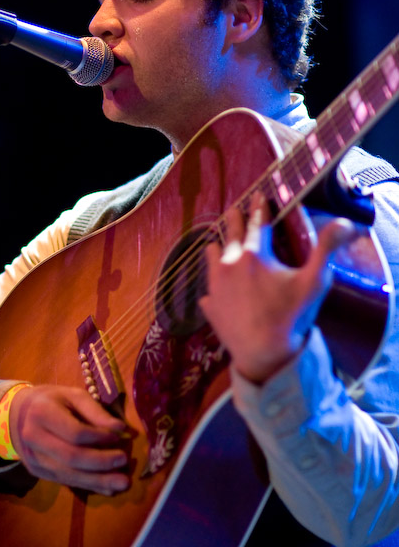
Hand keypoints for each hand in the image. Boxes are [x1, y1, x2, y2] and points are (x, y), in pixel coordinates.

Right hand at [9, 384, 129, 494]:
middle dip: (101, 462)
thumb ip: (94, 410)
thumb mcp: (72, 395)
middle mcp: (34, 438)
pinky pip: (65, 481)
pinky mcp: (37, 472)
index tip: (119, 435)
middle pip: (71, 457)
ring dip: (97, 481)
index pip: (74, 432)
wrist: (18, 414)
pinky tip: (107, 488)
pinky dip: (88, 486)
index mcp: (42, 413)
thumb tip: (120, 428)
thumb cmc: (52, 400)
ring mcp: (34, 458)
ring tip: (122, 483)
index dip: (99, 436)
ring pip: (68, 475)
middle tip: (124, 460)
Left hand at [200, 192, 356, 383]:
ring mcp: (215, 285)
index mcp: (253, 254)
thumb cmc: (291, 317)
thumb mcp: (315, 282)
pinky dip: (213, 287)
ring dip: (216, 248)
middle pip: (230, 234)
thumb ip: (325, 249)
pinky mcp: (210, 306)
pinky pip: (208, 290)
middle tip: (233, 210)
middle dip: (234, 220)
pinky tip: (213, 290)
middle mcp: (228, 264)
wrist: (265, 356)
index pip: (257, 223)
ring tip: (216, 244)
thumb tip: (342, 223)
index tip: (258, 195)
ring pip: (211, 257)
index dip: (259, 207)